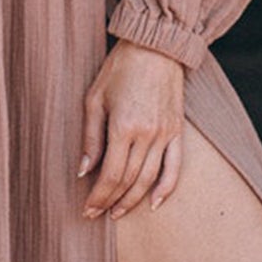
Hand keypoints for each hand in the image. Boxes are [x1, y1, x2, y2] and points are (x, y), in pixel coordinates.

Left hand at [78, 40, 184, 219]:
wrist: (155, 46)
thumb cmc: (119, 68)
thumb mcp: (95, 98)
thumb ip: (90, 137)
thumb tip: (84, 171)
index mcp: (123, 126)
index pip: (110, 175)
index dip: (98, 197)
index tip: (87, 210)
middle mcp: (147, 135)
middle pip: (128, 181)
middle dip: (111, 201)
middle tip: (97, 215)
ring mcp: (165, 134)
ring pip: (149, 179)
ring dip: (133, 200)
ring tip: (118, 212)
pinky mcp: (177, 131)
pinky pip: (175, 167)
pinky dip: (166, 189)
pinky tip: (154, 204)